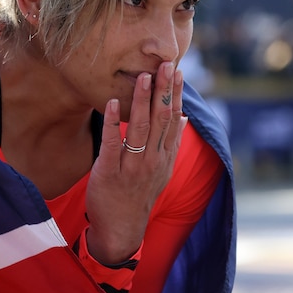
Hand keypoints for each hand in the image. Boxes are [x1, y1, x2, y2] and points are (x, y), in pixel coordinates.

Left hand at [85, 62, 186, 263]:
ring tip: (143, 77)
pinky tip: (113, 103)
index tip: (178, 71)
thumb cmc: (137, 195)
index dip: (175, 95)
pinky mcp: (109, 170)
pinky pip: (112, 142)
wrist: (121, 228)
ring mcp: (132, 165)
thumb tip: (182, 118)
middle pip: (161, 119)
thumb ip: (170, 144)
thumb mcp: (161, 171)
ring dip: (141, 100)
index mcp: (164, 157)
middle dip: (163, 90)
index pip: (173, 120)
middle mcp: (152, 159)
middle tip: (165, 64)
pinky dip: (113, 122)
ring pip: (140, 127)